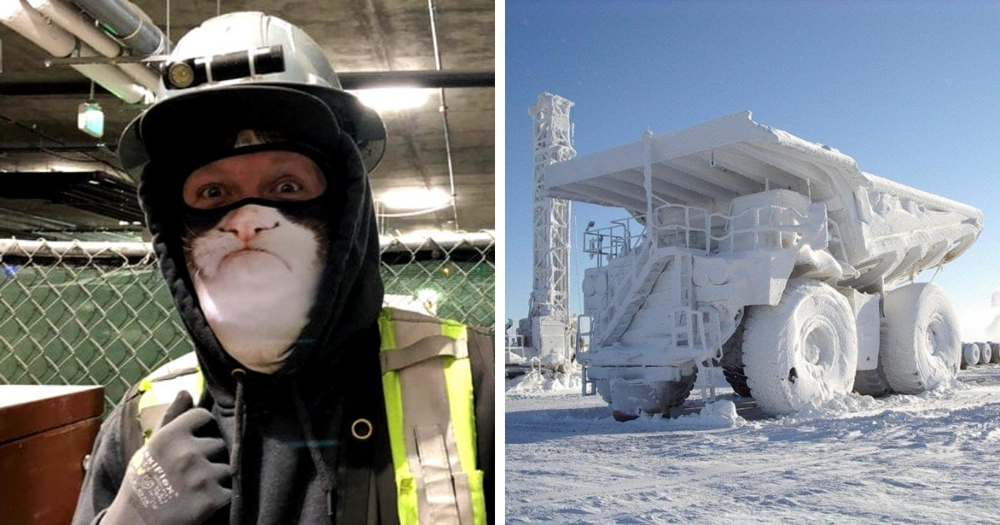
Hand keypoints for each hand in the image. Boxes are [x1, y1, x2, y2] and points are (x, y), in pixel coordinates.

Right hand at [103, 391, 230, 523]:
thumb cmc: (143, 484)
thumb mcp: (151, 448)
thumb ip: (171, 418)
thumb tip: (187, 391)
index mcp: (170, 437)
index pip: (203, 416)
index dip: (202, 429)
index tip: (193, 441)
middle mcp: (187, 453)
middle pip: (219, 443)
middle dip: (209, 456)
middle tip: (190, 473)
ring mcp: (201, 477)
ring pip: (228, 467)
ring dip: (217, 477)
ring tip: (194, 488)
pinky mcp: (213, 499)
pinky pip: (229, 490)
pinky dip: (220, 498)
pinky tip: (200, 502)